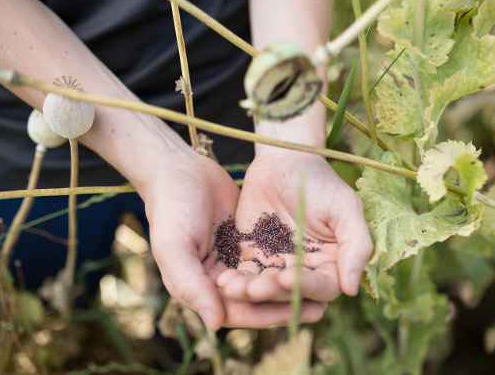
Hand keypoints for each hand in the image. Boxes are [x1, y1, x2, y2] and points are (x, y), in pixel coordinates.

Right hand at [140, 152, 325, 329]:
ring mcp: (233, 261)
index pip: (237, 312)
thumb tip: (215, 324)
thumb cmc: (172, 210)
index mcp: (199, 289)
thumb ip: (191, 285)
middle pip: (257, 302)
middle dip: (286, 304)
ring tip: (322, 289)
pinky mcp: (246, 242)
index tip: (298, 312)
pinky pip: (270, 258)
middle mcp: (217, 281)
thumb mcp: (174, 247)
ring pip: (267, 281)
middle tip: (321, 307)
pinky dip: (288, 263)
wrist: (179, 170)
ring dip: (290, 286)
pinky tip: (311, 264)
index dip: (268, 314)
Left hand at [217, 151, 372, 302]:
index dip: (305, 286)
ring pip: (264, 289)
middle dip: (271, 292)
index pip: (323, 287)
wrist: (284, 159)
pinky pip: (243, 274)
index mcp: (332, 264)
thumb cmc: (320, 181)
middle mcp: (305, 271)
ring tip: (232, 287)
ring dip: (249, 292)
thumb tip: (352, 289)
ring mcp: (277, 265)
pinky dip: (234, 280)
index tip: (286, 277)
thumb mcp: (344, 208)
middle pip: (290, 294)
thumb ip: (356, 246)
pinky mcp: (253, 257)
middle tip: (254, 287)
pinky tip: (222, 280)